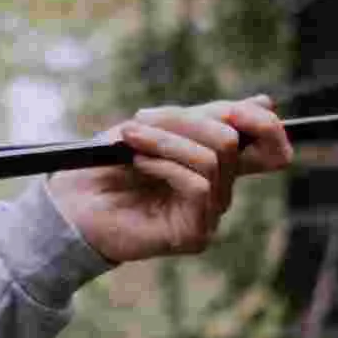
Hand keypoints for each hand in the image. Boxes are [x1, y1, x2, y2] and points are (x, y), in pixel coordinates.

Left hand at [47, 94, 291, 264]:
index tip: (234, 110)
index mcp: (214, 163)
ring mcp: (208, 214)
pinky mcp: (194, 234)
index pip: (269, 148)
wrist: (69, 204)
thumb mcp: (157, 126)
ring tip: (131, 141)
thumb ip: (205, 118)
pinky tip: (138, 164)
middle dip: (185, 120)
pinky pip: (198, 185)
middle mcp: (218, 190)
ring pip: (212, 158)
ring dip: (166, 141)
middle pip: (231, 142)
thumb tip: (265, 103)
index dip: (264, 125)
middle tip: (143, 120)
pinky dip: (165, 164)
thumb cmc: (107, 164)